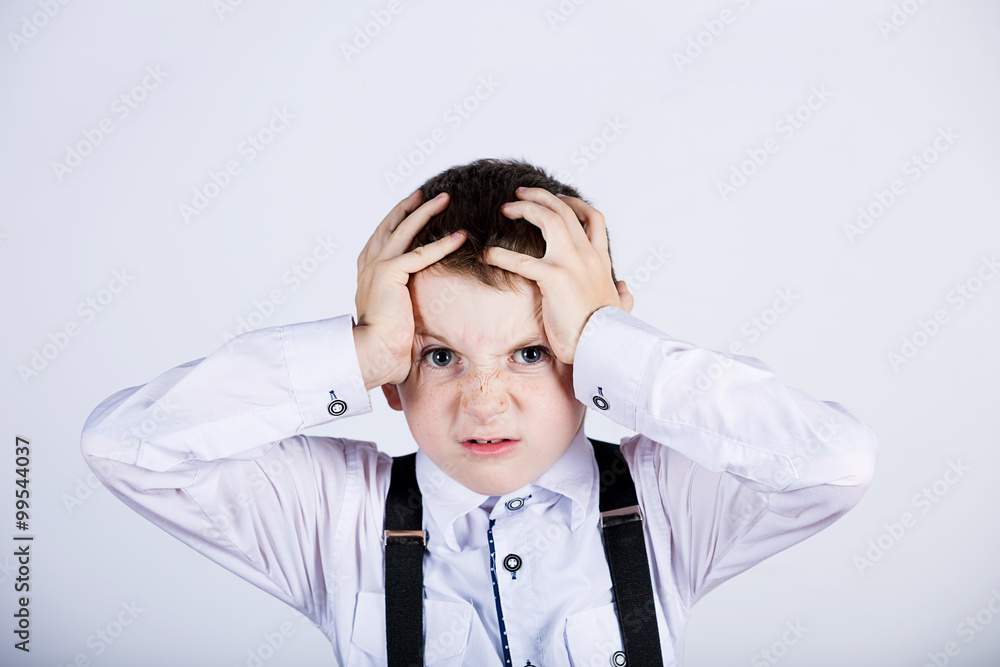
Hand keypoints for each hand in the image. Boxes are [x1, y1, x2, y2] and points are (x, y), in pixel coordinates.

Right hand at [353, 190, 465, 388]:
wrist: (370, 350)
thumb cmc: (382, 341)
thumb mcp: (391, 312)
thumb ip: (399, 300)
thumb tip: (413, 307)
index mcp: (368, 272)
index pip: (382, 237)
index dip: (397, 219)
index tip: (410, 206)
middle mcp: (370, 264)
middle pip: (391, 225)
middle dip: (409, 207)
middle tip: (425, 193)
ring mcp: (378, 266)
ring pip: (405, 230)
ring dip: (425, 212)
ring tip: (444, 199)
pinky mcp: (390, 274)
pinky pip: (421, 254)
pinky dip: (442, 244)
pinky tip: (460, 236)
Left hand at [483, 187, 632, 364]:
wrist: (605, 345)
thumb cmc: (609, 332)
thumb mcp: (621, 308)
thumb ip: (622, 295)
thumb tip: (624, 288)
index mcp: (601, 260)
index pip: (593, 218)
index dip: (573, 203)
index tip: (556, 198)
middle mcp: (588, 255)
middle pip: (564, 210)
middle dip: (540, 197)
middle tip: (519, 194)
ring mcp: (572, 263)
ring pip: (548, 219)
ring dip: (525, 209)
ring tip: (505, 209)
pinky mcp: (555, 279)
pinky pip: (522, 261)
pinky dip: (501, 255)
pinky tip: (487, 254)